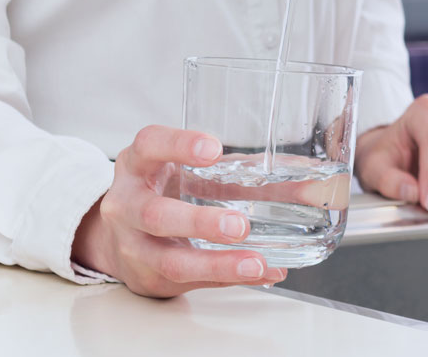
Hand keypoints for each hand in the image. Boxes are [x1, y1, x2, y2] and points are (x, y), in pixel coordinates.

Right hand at [72, 125, 287, 297]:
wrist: (117, 236)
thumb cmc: (164, 192)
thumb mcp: (188, 173)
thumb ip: (240, 172)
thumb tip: (310, 181)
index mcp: (138, 166)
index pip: (149, 146)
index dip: (178, 145)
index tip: (213, 149)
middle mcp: (127, 206)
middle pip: (155, 215)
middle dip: (200, 222)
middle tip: (238, 225)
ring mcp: (134, 247)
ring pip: (172, 261)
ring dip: (219, 264)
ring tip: (257, 263)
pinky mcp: (150, 277)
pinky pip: (192, 281)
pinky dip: (230, 278)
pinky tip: (262, 272)